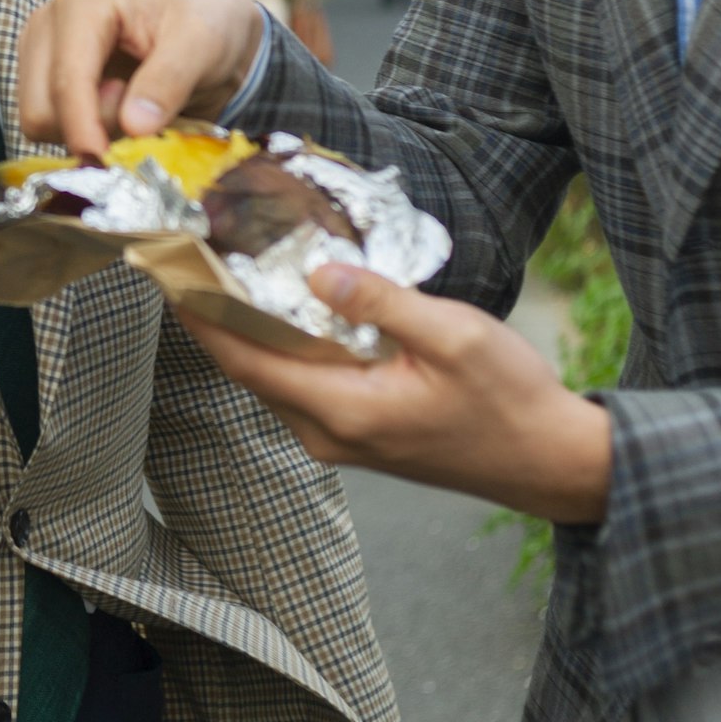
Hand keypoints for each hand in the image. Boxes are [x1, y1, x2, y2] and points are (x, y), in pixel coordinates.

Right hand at [17, 0, 266, 156]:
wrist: (209, 30)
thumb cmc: (207, 24)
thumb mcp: (203, 42)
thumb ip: (169, 80)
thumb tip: (133, 126)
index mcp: (80, 3)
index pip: (65, 80)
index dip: (83, 126)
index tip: (107, 160)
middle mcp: (47, 25)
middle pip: (41, 109)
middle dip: (90, 126)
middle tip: (140, 111)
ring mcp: (40, 54)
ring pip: (40, 124)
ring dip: (89, 130)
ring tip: (131, 104)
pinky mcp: (44, 80)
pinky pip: (49, 129)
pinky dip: (85, 132)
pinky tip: (117, 109)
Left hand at [184, 264, 613, 524]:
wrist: (551, 463)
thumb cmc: (510, 400)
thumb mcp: (453, 336)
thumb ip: (380, 303)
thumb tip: (317, 273)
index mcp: (343, 410)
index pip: (246, 361)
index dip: (201, 317)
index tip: (168, 274)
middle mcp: (329, 434)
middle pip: (251, 371)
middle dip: (217, 317)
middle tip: (196, 259)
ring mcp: (343, 441)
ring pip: (276, 381)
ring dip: (250, 333)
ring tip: (231, 274)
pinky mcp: (361, 437)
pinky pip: (304, 388)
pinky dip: (286, 350)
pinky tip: (291, 312)